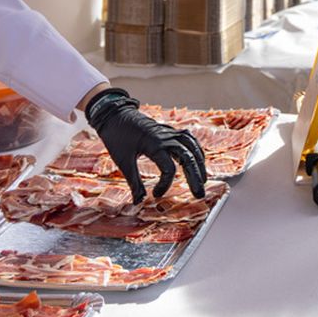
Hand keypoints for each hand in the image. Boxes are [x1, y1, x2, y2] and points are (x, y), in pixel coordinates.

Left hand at [85, 88, 207, 203]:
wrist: (114, 114)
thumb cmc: (117, 136)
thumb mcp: (123, 161)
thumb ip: (134, 183)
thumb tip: (138, 202)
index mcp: (154, 144)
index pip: (169, 169)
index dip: (164, 185)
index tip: (155, 195)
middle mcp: (166, 137)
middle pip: (188, 157)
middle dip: (195, 177)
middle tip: (199, 195)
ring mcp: (169, 132)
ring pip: (192, 147)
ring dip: (199, 164)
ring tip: (203, 180)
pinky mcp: (169, 131)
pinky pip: (188, 139)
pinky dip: (195, 150)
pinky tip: (197, 160)